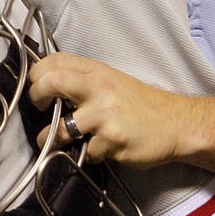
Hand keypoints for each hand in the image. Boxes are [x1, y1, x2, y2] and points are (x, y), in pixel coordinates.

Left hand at [29, 52, 197, 167]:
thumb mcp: (112, 81)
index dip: (37, 74)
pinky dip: (90, 154)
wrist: (177, 123)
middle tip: (39, 108)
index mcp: (97, 72)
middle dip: (36, 96)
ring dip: (53, 139)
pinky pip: (87, 151)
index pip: (55, 61)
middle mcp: (100, 88)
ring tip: (57, 141)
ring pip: (62, 128)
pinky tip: (101, 149)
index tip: (37, 87)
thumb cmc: (142, 105)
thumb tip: (49, 86)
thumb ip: (83, 80)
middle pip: (52, 82)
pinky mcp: (112, 139)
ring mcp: (105, 114)